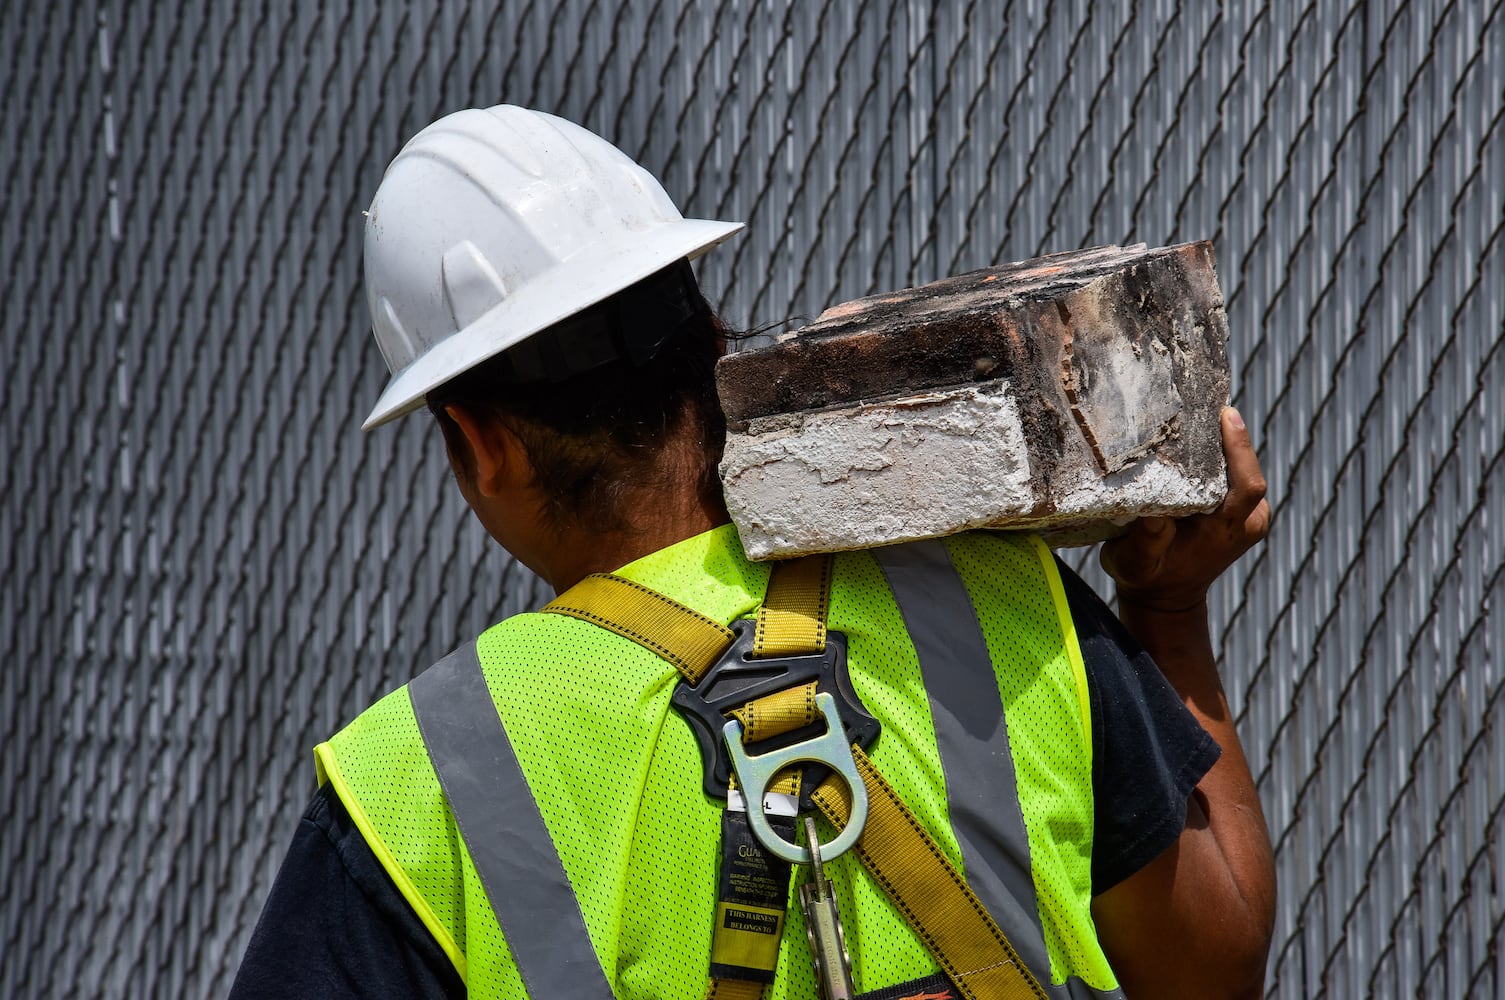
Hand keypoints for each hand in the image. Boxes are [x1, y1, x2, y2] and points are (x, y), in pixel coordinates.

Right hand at [1100, 407, 1271, 613]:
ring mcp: (1248, 516)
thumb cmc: (1146, 577)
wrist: (1167, 596)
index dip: (1240, 448)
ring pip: (1242, 469)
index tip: (1226, 414)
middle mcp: (1245, 522)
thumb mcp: (1134, 564)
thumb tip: (1153, 512)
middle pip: (1248, 469)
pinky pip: (1236, 475)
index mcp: (1225, 533)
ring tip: (1199, 415)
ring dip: (1223, 444)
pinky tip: (1199, 438)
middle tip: (1204, 404)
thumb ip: (1145, 540)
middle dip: (1228, 436)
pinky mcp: (1243, 509)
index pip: (1247, 485)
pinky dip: (1220, 456)